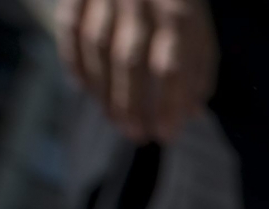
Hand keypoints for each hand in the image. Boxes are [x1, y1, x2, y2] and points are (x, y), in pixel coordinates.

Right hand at [57, 0, 216, 143]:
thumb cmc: (176, 0)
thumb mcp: (199, 26)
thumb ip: (197, 67)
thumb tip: (189, 114)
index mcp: (178, 13)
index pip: (171, 68)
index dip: (167, 105)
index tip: (165, 134)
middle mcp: (140, 2)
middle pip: (130, 61)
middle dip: (132, 105)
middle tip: (136, 135)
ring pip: (98, 48)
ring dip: (104, 91)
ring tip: (115, 120)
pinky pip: (70, 28)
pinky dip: (74, 61)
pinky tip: (85, 89)